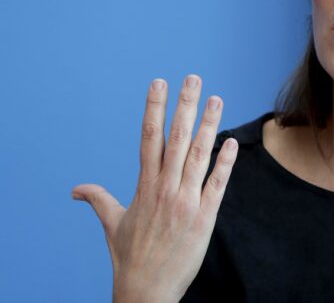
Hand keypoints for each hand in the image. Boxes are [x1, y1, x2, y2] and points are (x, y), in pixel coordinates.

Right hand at [72, 75, 237, 302]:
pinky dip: (224, 164)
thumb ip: (99, 200)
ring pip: (198, 155)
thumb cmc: (130, 257)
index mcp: (144, 186)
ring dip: (209, 126)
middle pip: (176, 138)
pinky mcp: (204, 217)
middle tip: (192, 79)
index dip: (154, 108)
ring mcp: (186, 202)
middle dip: (184, 106)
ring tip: (216, 99)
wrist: (147, 290)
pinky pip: (216, 185)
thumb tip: (77, 190)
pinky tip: (231, 143)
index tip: (159, 83)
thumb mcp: (112, 224)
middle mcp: (165, 189)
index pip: (148, 138)